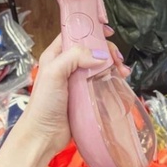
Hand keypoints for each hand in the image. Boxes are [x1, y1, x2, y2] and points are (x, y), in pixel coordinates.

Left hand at [20, 26, 129, 155]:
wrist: (43, 135)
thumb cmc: (43, 104)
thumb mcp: (54, 73)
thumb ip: (74, 57)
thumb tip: (100, 55)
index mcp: (56, 55)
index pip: (76, 34)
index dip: (92, 31)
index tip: (108, 33)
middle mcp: (67, 65)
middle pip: (92, 49)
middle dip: (107, 51)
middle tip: (117, 60)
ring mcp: (77, 80)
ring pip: (99, 65)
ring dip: (113, 65)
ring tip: (123, 71)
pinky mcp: (86, 94)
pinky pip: (102, 81)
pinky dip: (112, 78)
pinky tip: (120, 80)